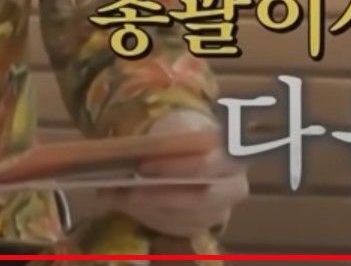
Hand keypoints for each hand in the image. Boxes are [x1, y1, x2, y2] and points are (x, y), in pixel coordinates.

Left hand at [101, 109, 247, 237]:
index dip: (175, 168)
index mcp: (234, 155)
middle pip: (198, 200)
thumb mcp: (180, 123)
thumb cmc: (188, 135)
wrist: (196, 151)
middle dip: (158, 196)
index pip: (208, 166)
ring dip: (145, 209)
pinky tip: (124, 204)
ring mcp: (220, 211)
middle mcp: (235, 187)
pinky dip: (145, 217)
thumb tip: (140, 149)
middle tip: (125, 190)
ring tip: (114, 196)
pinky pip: (172, 228)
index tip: (143, 166)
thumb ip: (168, 136)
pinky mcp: (201, 227)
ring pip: (182, 217)